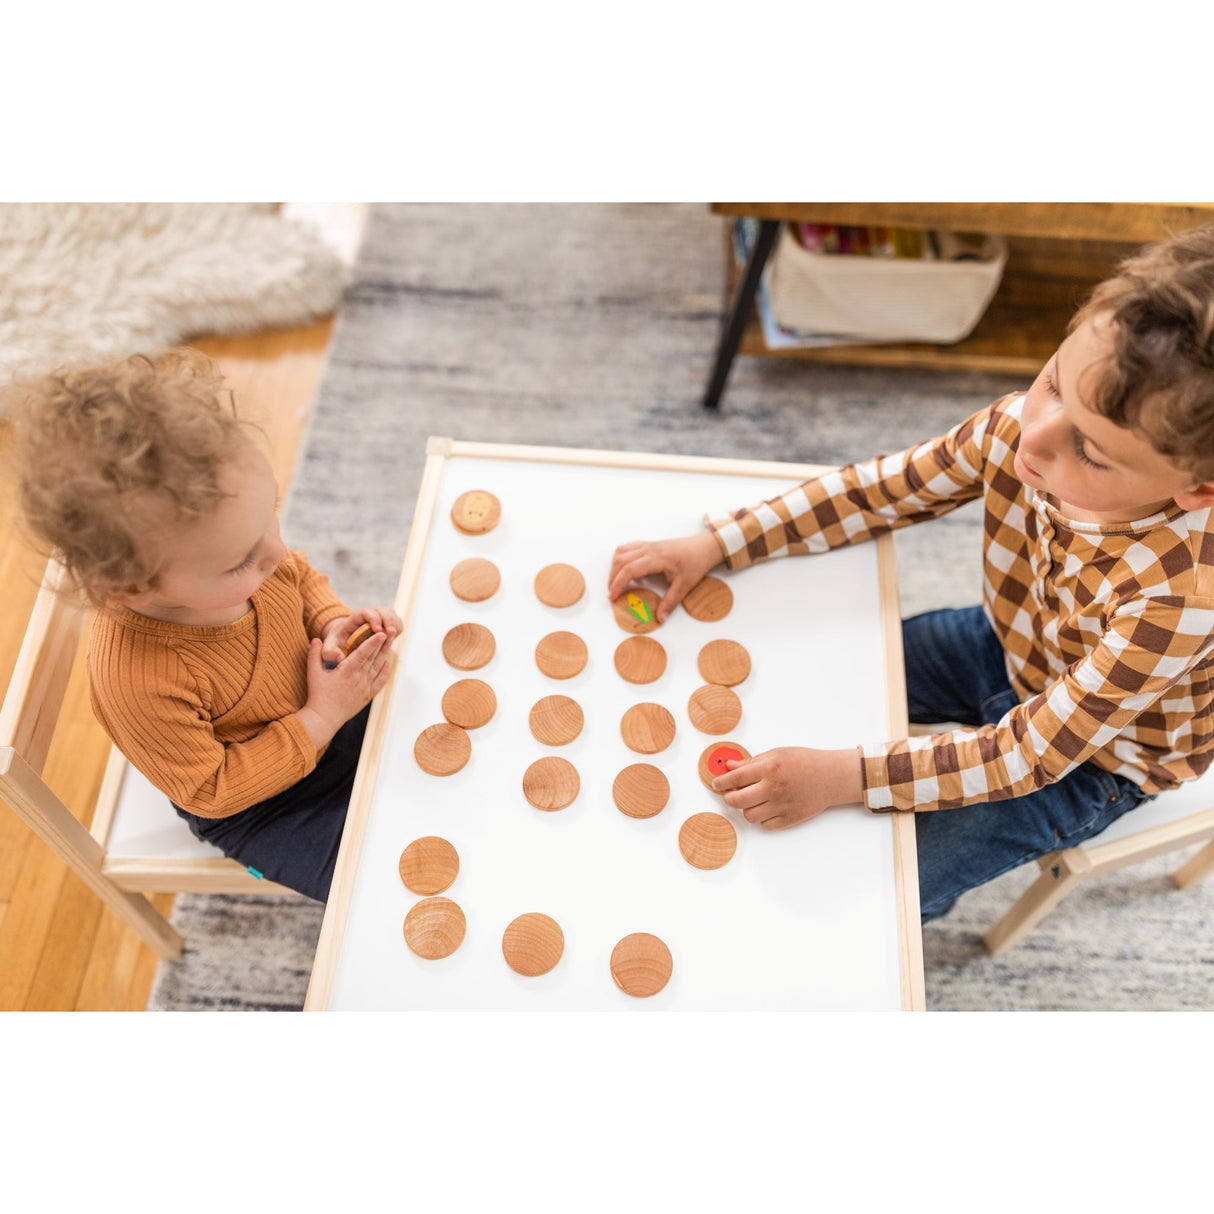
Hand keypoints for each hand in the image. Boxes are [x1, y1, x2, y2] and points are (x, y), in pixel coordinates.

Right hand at [298, 630, 391, 750]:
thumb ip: (314, 654)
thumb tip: (315, 638)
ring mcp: (365, 688)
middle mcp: (359, 678)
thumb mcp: (313, 673)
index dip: (372, 642)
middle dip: (382, 644)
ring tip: (390, 642)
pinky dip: (384, 672)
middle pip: (373, 658)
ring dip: (384, 654)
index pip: (362, 653)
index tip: (381, 633)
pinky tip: (387, 663)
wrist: (324, 718)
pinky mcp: (367, 696)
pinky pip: (379, 682)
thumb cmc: (318, 695)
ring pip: (378, 668)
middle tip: (389, 631)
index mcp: (346, 671)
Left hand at [321, 606, 402, 667]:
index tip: (377, 630)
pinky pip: (395, 622)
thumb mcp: (329, 648)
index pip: (366, 612)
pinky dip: (398, 627)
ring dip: (395, 623)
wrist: (343, 641)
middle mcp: (368, 616)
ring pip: (391, 614)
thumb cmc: (337, 644)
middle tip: (390, 633)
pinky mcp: (385, 626)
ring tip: (394, 635)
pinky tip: (395, 637)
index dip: (373, 618)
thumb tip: (339, 659)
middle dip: (388, 620)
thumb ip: (330, 653)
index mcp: (354, 619)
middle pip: (382, 610)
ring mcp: (378, 619)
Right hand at [607, 531, 722, 622]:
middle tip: (612, 593)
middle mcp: (649, 549)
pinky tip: (624, 569)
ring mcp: (648, 545)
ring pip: (622, 552)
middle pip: (621, 560)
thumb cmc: (695, 563)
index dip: (618, 583)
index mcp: (657, 558)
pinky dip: (621, 558)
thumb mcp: (685, 585)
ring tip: (616, 582)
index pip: (629, 569)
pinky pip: (628, 548)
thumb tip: (660, 618)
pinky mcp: (649, 545)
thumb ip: (670, 602)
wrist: (704, 547)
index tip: (612, 596)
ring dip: (614, 567)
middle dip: (612, 578)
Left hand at [712, 746, 863, 829]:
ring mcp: (782, 806)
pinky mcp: (790, 819)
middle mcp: (773, 788)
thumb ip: (751, 762)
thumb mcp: (777, 753)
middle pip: (737, 801)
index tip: (716, 783)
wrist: (832, 777)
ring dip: (746, 809)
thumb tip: (729, 766)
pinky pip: (765, 826)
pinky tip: (767, 808)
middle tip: (730, 794)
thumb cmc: (805, 761)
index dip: (721, 782)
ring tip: (752, 800)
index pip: (735, 778)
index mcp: (769, 768)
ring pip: (749, 816)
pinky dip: (762, 819)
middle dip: (728, 798)